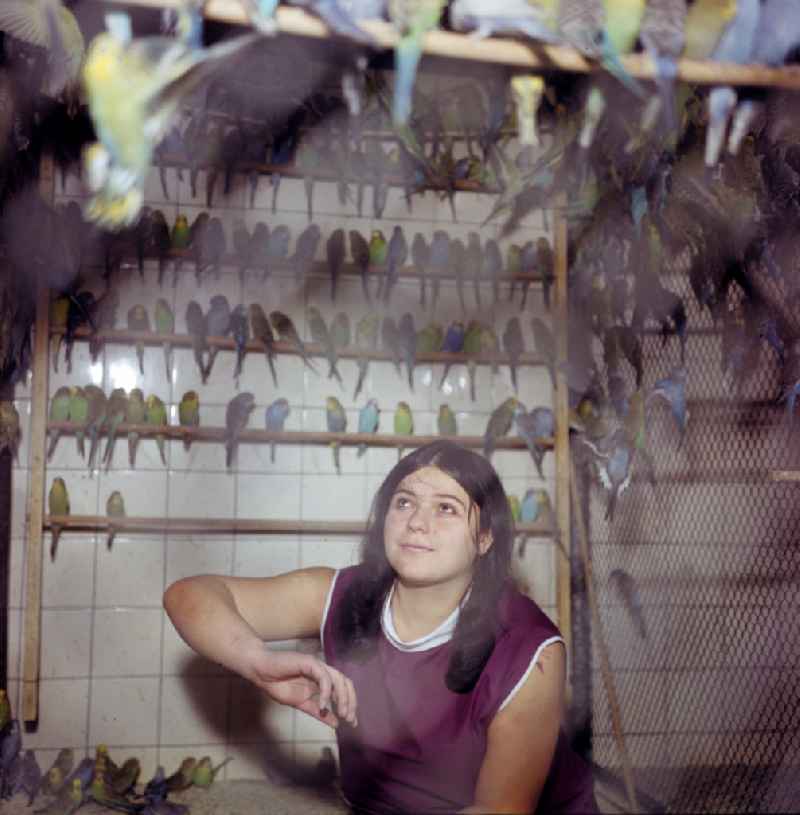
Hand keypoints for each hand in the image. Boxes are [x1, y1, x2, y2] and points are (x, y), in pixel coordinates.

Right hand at [243, 646, 357, 728]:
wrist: (262, 672)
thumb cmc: (279, 684)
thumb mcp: (302, 704)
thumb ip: (318, 712)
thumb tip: (336, 723)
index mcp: (323, 680)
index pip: (344, 689)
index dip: (351, 704)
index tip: (352, 722)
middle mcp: (323, 671)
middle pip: (346, 683)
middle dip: (350, 701)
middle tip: (349, 719)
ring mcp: (317, 665)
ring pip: (338, 679)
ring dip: (342, 697)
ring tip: (341, 713)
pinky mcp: (309, 662)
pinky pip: (323, 677)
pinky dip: (326, 692)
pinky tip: (323, 706)